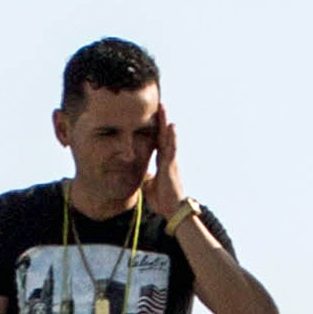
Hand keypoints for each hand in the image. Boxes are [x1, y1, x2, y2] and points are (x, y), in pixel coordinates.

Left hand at [143, 109, 190, 228]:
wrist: (172, 210)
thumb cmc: (163, 199)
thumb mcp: (149, 185)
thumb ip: (145, 177)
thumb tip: (139, 173)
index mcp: (161, 161)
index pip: (157, 140)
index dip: (154, 128)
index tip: (151, 114)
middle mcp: (167, 158)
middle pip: (163, 134)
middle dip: (160, 119)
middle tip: (159, 103)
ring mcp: (170, 160)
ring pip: (168, 137)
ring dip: (165, 122)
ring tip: (163, 107)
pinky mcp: (171, 165)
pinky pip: (171, 148)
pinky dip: (172, 137)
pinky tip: (171, 126)